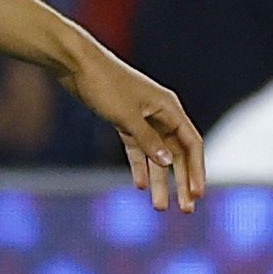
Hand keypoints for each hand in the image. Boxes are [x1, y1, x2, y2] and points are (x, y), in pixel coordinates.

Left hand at [64, 41, 205, 212]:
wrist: (75, 63)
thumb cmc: (104, 84)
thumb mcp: (126, 116)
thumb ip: (147, 140)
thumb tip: (167, 162)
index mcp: (169, 108)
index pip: (191, 144)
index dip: (196, 170)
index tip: (197, 193)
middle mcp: (160, 114)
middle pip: (176, 154)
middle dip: (181, 182)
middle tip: (186, 210)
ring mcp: (142, 118)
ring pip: (155, 155)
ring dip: (159, 180)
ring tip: (160, 207)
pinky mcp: (123, 120)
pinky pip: (136, 149)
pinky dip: (138, 166)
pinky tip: (140, 185)